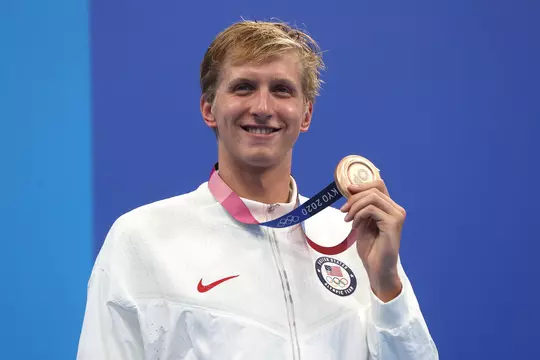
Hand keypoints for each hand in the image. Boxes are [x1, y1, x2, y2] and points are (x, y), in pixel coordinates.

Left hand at [340, 179, 405, 301]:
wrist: (377, 268)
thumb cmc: (371, 248)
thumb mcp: (363, 222)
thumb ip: (361, 207)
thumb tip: (351, 190)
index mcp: (390, 208)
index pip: (379, 185)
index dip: (362, 185)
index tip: (347, 191)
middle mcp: (397, 210)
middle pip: (373, 190)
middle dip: (354, 198)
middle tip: (343, 210)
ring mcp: (397, 216)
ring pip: (372, 197)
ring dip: (355, 207)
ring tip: (348, 219)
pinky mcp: (393, 224)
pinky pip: (371, 209)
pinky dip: (358, 215)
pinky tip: (354, 226)